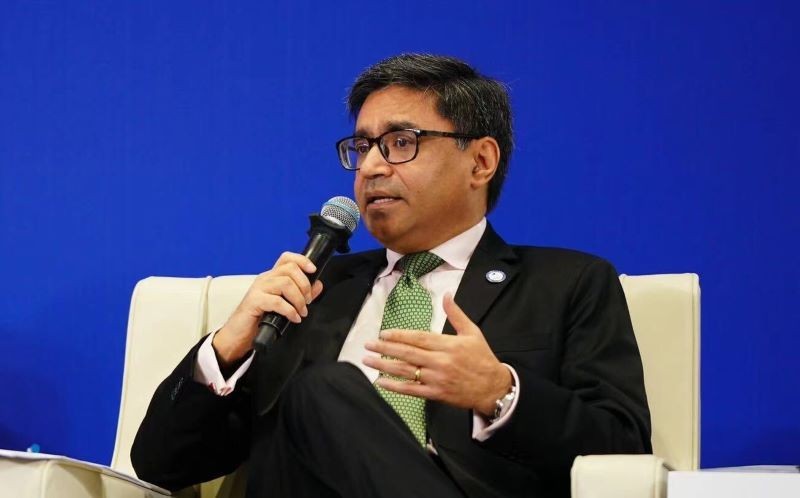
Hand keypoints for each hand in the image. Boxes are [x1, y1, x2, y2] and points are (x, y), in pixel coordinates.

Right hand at [213, 252, 323, 364]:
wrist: (239, 335)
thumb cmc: (260, 319)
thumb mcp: (284, 305)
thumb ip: (301, 293)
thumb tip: (318, 284)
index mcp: (272, 277)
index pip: (287, 258)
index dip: (302, 260)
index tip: (313, 270)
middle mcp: (265, 279)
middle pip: (290, 269)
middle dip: (304, 285)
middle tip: (307, 301)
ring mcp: (258, 289)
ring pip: (285, 283)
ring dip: (298, 299)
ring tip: (301, 311)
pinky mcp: (254, 301)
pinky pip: (277, 301)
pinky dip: (289, 310)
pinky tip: (294, 318)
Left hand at [363, 293, 511, 416]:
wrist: (493, 387)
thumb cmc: (482, 358)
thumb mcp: (472, 332)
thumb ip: (456, 314)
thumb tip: (447, 295)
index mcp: (448, 344)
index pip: (418, 338)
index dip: (399, 335)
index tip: (383, 334)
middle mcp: (440, 361)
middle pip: (407, 353)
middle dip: (385, 349)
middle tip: (367, 345)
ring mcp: (436, 378)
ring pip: (406, 371)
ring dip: (384, 366)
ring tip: (368, 361)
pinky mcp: (436, 393)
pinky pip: (412, 390)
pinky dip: (395, 387)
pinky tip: (381, 382)